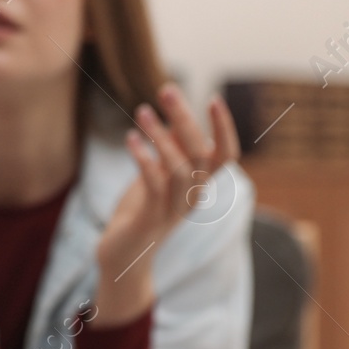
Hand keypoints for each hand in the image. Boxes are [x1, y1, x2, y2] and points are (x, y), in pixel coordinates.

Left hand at [96, 83, 241, 324]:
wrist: (122, 258)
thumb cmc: (139, 212)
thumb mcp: (156, 177)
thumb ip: (167, 153)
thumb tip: (170, 120)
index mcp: (199, 186)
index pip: (226, 155)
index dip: (225, 128)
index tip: (214, 98)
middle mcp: (192, 198)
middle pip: (202, 154)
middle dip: (186, 119)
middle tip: (166, 90)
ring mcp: (173, 210)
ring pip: (180, 169)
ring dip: (161, 136)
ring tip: (142, 110)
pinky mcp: (150, 220)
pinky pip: (154, 185)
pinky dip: (144, 159)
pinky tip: (131, 138)